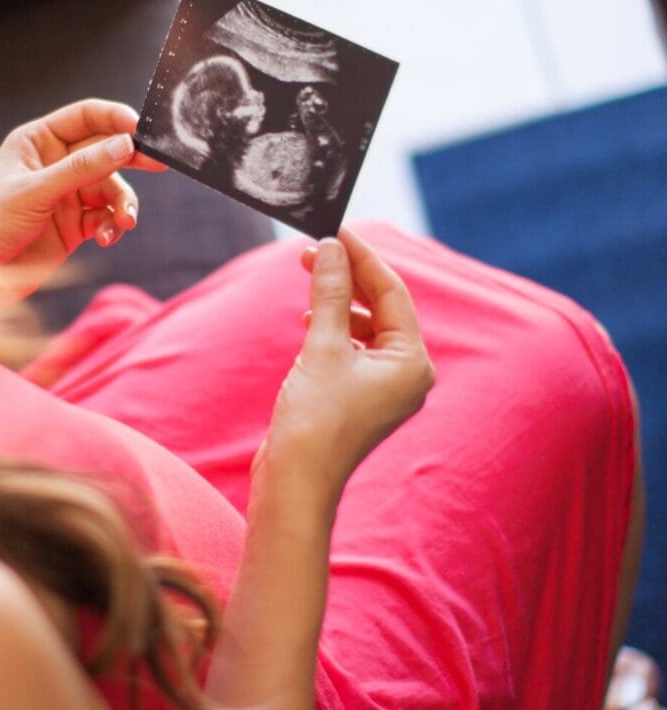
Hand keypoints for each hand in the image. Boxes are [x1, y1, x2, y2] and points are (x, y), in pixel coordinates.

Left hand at [0, 99, 163, 297]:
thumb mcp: (33, 192)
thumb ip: (80, 169)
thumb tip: (124, 145)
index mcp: (37, 141)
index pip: (85, 117)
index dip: (115, 119)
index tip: (141, 129)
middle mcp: (55, 164)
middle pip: (106, 150)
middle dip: (131, 158)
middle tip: (159, 163)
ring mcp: (66, 195)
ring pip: (111, 188)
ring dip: (122, 204)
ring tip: (123, 222)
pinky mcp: (74, 225)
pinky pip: (106, 218)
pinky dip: (112, 226)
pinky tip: (106, 238)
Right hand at [256, 229, 434, 513]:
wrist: (297, 479)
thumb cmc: (315, 420)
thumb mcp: (322, 346)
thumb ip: (330, 293)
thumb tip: (332, 250)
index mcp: (412, 362)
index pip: (392, 292)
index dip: (362, 257)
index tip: (335, 230)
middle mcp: (408, 374)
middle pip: (383, 307)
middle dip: (349, 277)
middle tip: (313, 251)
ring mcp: (386, 388)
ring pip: (368, 327)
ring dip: (340, 301)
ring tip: (311, 281)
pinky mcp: (361, 397)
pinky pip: (355, 348)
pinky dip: (335, 328)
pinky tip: (311, 322)